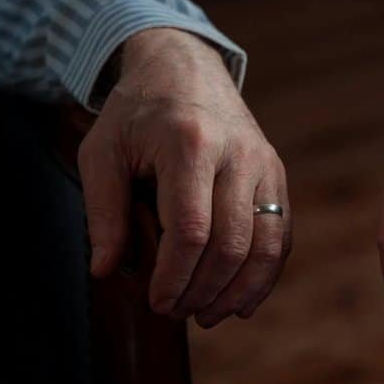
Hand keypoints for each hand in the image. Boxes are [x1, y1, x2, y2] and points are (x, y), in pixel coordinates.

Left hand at [78, 28, 290, 326]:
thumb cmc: (136, 112)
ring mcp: (264, 163)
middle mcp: (237, 153)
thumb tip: (107, 272)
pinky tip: (241, 303)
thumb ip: (103, 212)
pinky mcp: (276, 174)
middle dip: (203, 291)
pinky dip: (264, 276)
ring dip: (236, 292)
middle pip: (231, 244)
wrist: (184, 67)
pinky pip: (281, 235)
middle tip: (175, 313)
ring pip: (265, 245)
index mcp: (190, 144)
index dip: (174, 277)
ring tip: (206, 316)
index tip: (156, 303)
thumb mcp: (102, 152)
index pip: (190, 230)